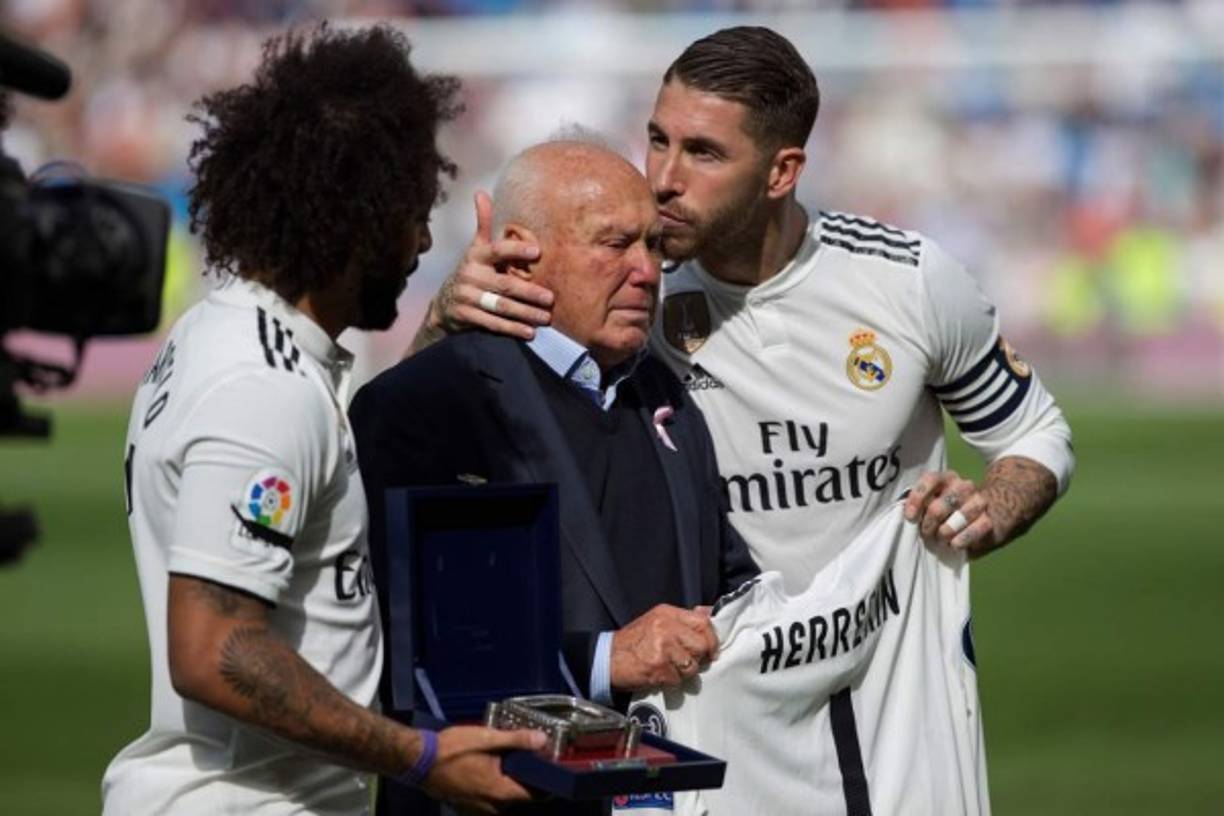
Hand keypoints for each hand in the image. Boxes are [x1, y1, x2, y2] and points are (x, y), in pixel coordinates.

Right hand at [421, 725, 545, 812]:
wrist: (417, 760)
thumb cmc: (451, 750)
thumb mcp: (487, 738)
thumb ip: (517, 740)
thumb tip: (543, 740)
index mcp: (500, 792)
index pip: (535, 794)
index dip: (546, 781)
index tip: (552, 765)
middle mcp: (492, 807)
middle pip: (519, 795)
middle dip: (525, 777)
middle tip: (528, 754)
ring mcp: (478, 808)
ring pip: (503, 796)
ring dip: (507, 780)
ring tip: (505, 758)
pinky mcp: (467, 805)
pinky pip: (488, 798)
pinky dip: (492, 784)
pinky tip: (487, 766)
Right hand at [428, 190, 552, 339]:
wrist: (445, 304)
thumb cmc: (472, 272)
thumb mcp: (475, 249)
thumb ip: (483, 224)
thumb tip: (480, 193)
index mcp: (477, 256)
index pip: (498, 250)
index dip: (516, 250)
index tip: (537, 251)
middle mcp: (471, 275)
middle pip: (505, 284)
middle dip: (529, 292)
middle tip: (550, 298)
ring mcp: (467, 297)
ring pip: (501, 306)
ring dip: (525, 313)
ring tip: (545, 318)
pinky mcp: (466, 316)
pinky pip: (492, 324)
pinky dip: (512, 329)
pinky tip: (529, 332)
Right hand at [610, 604, 717, 690]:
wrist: (607, 659)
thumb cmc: (633, 641)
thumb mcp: (656, 620)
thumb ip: (682, 618)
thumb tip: (707, 613)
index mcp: (667, 613)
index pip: (703, 623)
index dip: (712, 639)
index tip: (711, 651)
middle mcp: (666, 627)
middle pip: (701, 645)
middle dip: (698, 658)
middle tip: (685, 661)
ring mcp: (662, 648)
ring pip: (691, 666)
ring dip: (683, 672)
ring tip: (669, 668)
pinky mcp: (658, 668)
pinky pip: (678, 680)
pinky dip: (671, 682)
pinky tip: (659, 675)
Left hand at [903, 470, 996, 551]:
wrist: (988, 513)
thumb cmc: (950, 511)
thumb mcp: (934, 502)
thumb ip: (921, 505)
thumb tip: (907, 516)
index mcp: (947, 478)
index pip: (930, 480)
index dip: (917, 499)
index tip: (910, 517)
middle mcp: (964, 486)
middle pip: (938, 507)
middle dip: (928, 525)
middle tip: (927, 534)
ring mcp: (979, 501)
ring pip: (956, 519)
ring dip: (944, 533)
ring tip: (941, 539)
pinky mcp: (989, 519)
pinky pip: (973, 531)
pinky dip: (960, 540)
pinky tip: (954, 544)